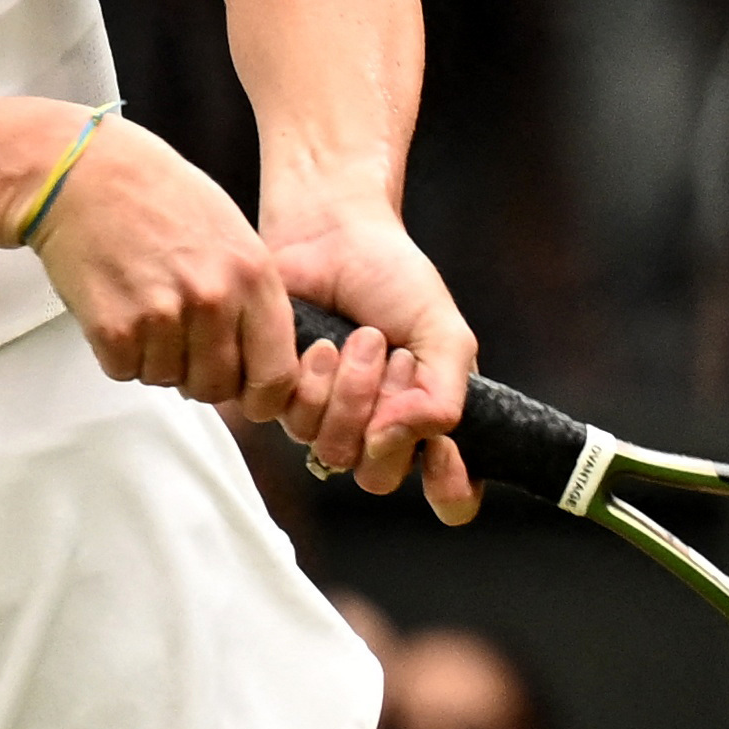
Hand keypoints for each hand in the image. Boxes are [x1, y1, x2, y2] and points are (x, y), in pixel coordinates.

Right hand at [25, 114, 301, 413]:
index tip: (248, 395)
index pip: (276, 374)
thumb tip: (261, 356)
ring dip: (154, 357)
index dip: (262, 397)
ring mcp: (162, 316)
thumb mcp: (232, 233)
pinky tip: (118, 307)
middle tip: (181, 339)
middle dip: (199, 374)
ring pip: (167, 380)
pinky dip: (118, 351)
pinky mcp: (114, 328)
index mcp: (251, 275)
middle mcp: (212, 299)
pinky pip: (125, 371)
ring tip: (144, 306)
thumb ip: (251, 295)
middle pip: (218, 388)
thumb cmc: (155, 193)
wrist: (81, 173)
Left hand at [270, 211, 478, 522]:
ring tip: (362, 338)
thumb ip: (444, 396)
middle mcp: (378, 431)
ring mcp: (326, 418)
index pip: (450, 496)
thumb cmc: (393, 279)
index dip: (449, 488)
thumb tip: (397, 440)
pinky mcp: (278, 397)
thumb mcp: (443, 333)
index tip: (444, 450)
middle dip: (388, 417)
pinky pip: (290, 422)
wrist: (333, 232)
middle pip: (377, 476)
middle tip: (395, 356)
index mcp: (429, 422)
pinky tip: (320, 342)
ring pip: (332, 450)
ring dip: (352, 391)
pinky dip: (313, 379)